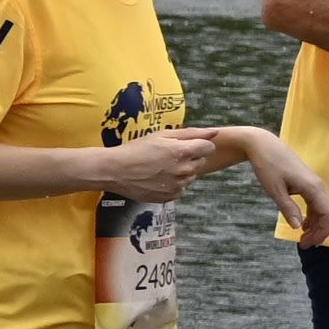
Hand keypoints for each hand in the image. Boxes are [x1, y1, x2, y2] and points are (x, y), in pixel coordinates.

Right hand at [91, 129, 220, 202]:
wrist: (114, 171)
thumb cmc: (136, 149)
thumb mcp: (161, 135)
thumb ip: (191, 133)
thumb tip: (214, 132)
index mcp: (184, 152)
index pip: (208, 148)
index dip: (197, 145)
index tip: (183, 145)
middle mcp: (184, 170)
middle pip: (200, 162)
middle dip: (189, 158)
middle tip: (168, 156)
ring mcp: (178, 185)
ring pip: (190, 176)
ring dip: (181, 171)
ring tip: (160, 168)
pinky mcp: (171, 196)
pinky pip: (180, 189)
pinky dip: (173, 184)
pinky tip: (157, 178)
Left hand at [239, 129, 328, 246]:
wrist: (264, 145)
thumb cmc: (268, 165)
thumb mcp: (275, 189)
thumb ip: (287, 208)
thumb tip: (297, 227)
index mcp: (314, 188)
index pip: (327, 215)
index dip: (321, 233)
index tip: (306, 244)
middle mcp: (318, 186)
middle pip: (328, 214)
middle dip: (319, 231)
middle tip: (304, 244)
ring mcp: (314, 184)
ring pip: (322, 209)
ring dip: (315, 225)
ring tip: (302, 237)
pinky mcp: (308, 183)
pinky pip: (315, 203)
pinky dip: (311, 215)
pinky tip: (302, 224)